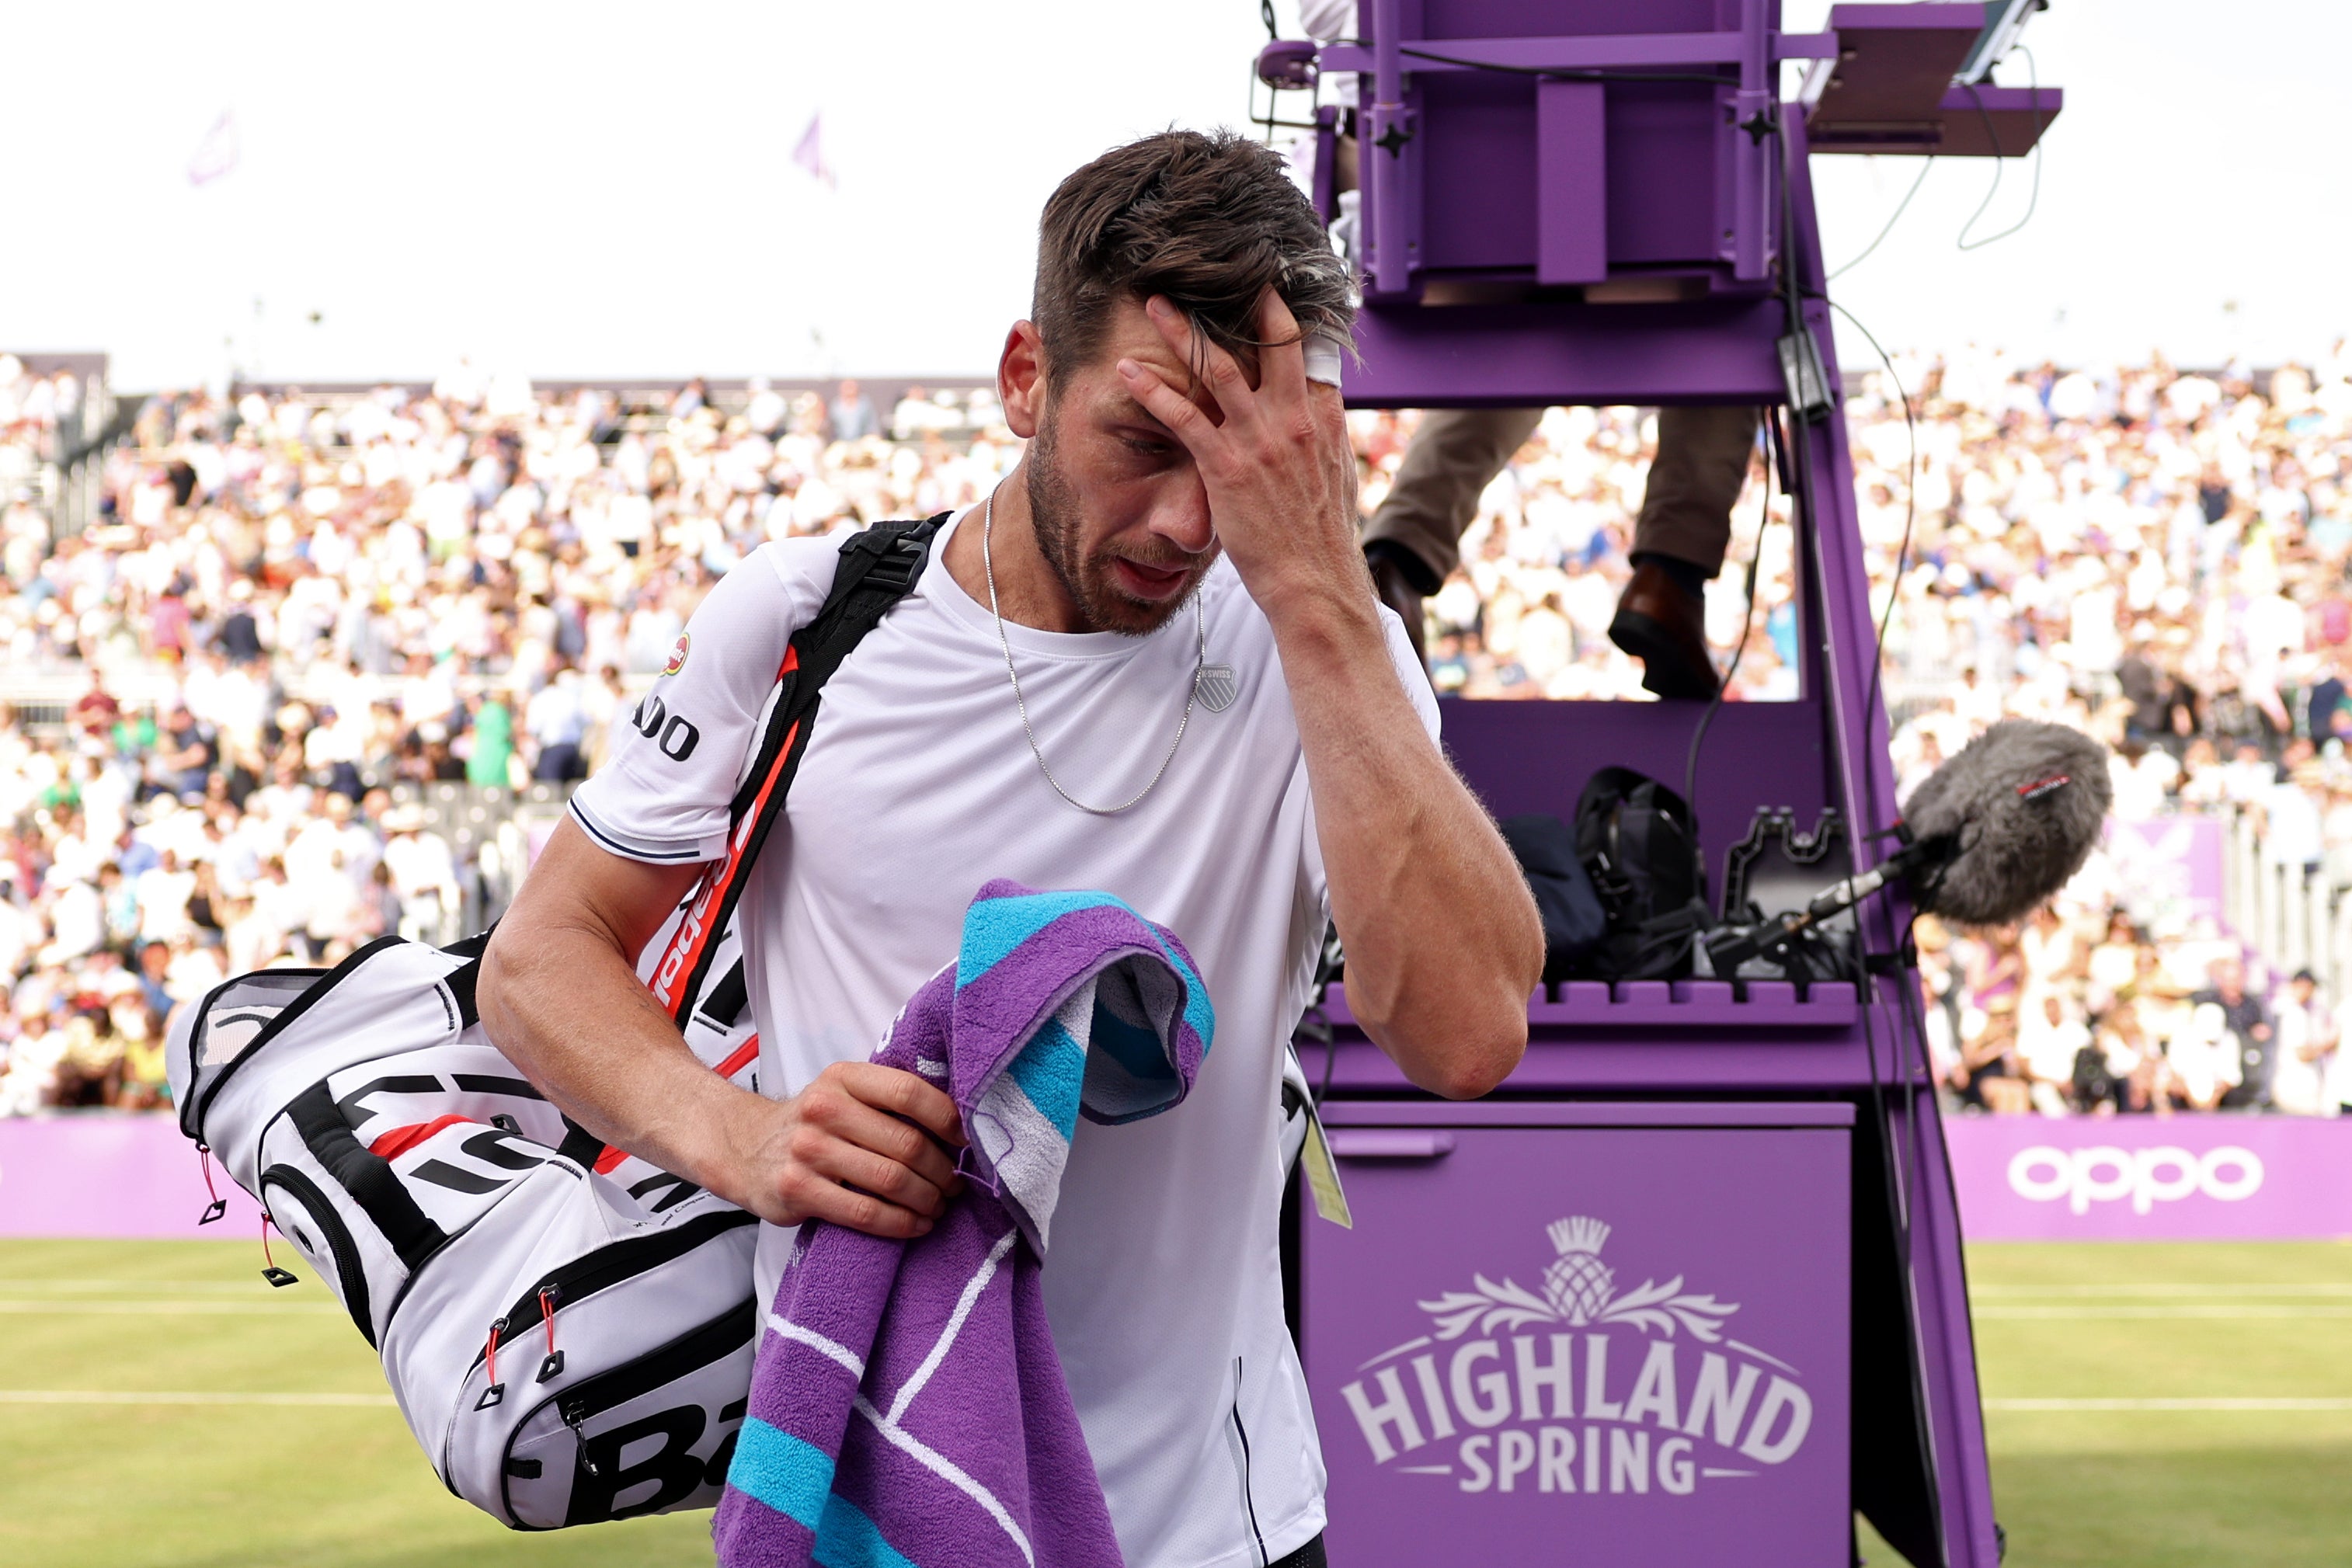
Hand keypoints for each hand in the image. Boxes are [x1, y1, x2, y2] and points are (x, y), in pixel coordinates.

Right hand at [720, 1062, 964, 1238]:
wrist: (743, 1147)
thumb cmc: (812, 1122)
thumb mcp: (843, 1092)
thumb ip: (888, 1099)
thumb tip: (959, 1124)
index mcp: (843, 1077)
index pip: (909, 1093)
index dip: (948, 1119)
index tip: (966, 1141)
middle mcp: (824, 1108)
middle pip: (907, 1143)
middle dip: (942, 1170)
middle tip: (956, 1184)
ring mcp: (808, 1150)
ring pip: (891, 1180)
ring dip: (927, 1199)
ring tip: (939, 1205)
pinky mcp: (797, 1191)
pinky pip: (865, 1213)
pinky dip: (901, 1223)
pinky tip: (916, 1224)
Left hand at [1116, 290, 1366, 626]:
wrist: (1317, 585)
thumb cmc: (1320, 540)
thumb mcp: (1333, 477)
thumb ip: (1319, 437)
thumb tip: (1312, 413)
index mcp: (1323, 418)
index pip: (1305, 350)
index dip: (1284, 315)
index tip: (1263, 287)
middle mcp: (1294, 419)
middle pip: (1268, 342)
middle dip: (1240, 303)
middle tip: (1211, 273)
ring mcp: (1260, 440)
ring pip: (1218, 369)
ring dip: (1182, 333)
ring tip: (1154, 306)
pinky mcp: (1227, 467)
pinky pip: (1182, 417)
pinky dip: (1152, 391)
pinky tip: (1127, 372)